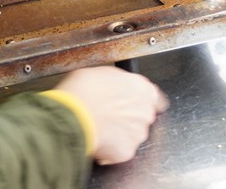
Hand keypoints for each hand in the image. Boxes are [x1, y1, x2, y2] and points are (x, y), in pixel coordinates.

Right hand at [54, 65, 168, 164]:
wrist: (73, 115)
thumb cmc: (83, 91)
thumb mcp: (100, 73)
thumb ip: (116, 82)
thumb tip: (114, 86)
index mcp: (142, 89)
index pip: (152, 97)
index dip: (138, 100)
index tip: (130, 102)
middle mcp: (145, 112)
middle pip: (141, 117)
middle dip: (127, 117)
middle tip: (108, 114)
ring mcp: (137, 134)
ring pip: (131, 135)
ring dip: (118, 133)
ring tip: (99, 127)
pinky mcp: (127, 152)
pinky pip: (119, 151)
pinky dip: (110, 148)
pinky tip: (96, 138)